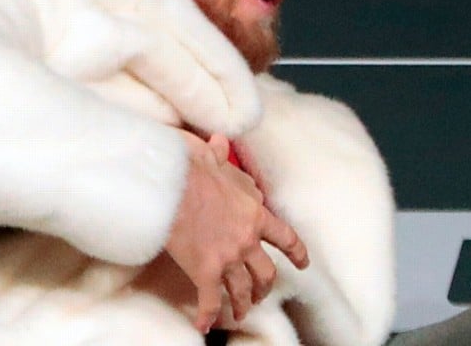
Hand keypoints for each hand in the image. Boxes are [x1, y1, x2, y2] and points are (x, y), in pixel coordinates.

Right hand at [164, 132, 308, 333]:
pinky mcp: (204, 270)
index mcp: (254, 213)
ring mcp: (226, 257)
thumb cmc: (189, 165)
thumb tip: (222, 144)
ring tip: (238, 312)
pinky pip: (209, 300)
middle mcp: (246, 239)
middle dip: (265, 286)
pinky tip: (203, 326)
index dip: (296, 252)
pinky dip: (207, 315)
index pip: (285, 237)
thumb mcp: (211, 156)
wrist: (169, 180)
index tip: (302, 262)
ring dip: (243, 303)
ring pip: (243, 290)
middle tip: (260, 294)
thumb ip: (222, 157)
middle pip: (266, 272)